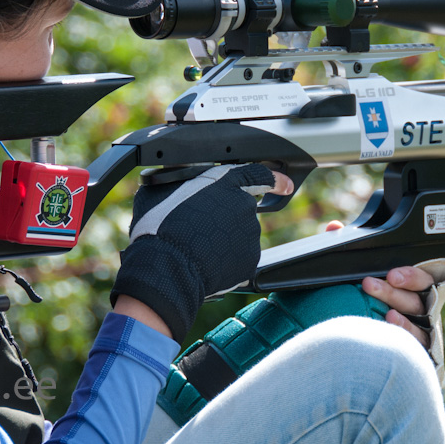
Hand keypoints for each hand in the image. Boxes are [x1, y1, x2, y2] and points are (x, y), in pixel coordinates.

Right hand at [112, 166, 291, 341]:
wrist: (166, 269)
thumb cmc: (158, 228)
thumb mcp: (159, 190)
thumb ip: (178, 180)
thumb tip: (176, 179)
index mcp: (224, 182)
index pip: (259, 174)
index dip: (276, 179)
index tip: (286, 185)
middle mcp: (244, 205)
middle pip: (242, 208)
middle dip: (226, 218)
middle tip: (200, 230)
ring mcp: (250, 234)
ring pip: (240, 235)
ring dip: (225, 240)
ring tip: (198, 248)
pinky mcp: (251, 260)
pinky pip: (240, 257)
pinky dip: (227, 260)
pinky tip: (207, 262)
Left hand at [322, 220, 434, 347]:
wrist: (359, 348)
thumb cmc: (366, 305)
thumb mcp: (359, 276)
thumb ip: (351, 253)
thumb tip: (334, 229)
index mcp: (411, 288)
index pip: (421, 277)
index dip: (410, 275)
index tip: (391, 274)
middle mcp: (421, 307)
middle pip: (418, 295)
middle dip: (396, 290)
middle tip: (370, 285)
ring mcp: (422, 328)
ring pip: (419, 316)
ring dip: (399, 310)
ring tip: (383, 309)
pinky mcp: (420, 349)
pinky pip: (419, 340)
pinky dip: (405, 331)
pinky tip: (389, 324)